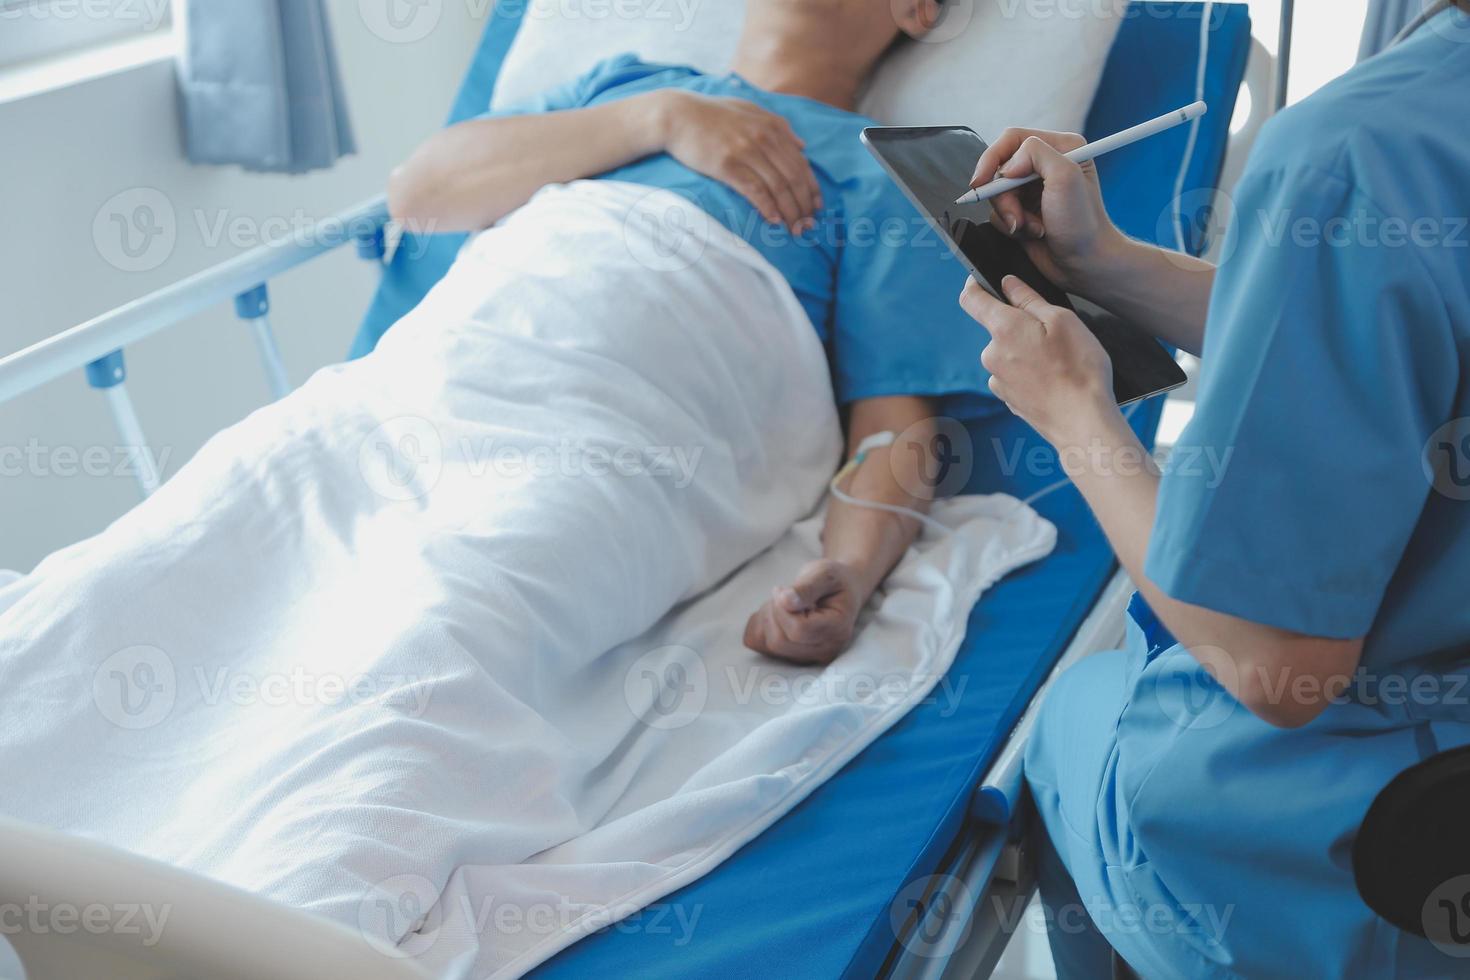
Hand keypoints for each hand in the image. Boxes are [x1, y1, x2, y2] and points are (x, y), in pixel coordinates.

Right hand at [659, 91, 821, 231]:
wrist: (677, 115)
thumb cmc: (712, 114)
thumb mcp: (750, 110)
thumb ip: (779, 126)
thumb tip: (802, 145)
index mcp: (773, 127)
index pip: (801, 164)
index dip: (812, 189)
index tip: (816, 208)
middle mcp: (764, 138)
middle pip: (793, 179)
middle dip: (804, 206)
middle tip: (808, 226)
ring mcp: (746, 152)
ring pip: (778, 187)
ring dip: (790, 212)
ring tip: (794, 229)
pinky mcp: (727, 166)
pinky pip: (755, 190)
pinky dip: (768, 208)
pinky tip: (774, 221)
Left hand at [743, 559, 864, 664]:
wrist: (838, 591)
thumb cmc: (834, 581)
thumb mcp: (825, 574)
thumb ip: (806, 588)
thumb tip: (785, 600)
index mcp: (837, 630)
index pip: (798, 630)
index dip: (783, 608)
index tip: (783, 590)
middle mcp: (825, 651)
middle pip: (780, 641)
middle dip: (773, 612)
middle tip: (783, 594)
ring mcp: (808, 657)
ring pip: (769, 644)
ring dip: (767, 618)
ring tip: (783, 603)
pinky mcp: (793, 657)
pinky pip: (760, 644)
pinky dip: (760, 625)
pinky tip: (776, 614)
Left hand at [960, 274, 1117, 446]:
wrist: (1082, 422)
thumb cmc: (1079, 369)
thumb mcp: (1062, 320)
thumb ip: (1029, 299)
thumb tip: (1007, 283)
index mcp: (1003, 329)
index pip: (971, 299)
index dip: (975, 285)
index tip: (983, 280)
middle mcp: (991, 355)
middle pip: (998, 328)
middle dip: (1020, 326)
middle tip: (1053, 335)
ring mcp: (998, 380)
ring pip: (1009, 354)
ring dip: (1027, 352)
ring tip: (1059, 362)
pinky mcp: (1007, 399)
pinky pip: (1015, 376)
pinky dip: (1030, 374)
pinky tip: (1053, 381)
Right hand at [966, 128, 1124, 294]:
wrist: (1085, 264)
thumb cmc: (1083, 224)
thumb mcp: (1066, 176)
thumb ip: (1036, 154)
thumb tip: (1007, 165)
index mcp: (1060, 148)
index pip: (1012, 139)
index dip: (992, 158)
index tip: (981, 181)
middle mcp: (1045, 166)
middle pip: (1000, 168)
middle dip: (1004, 196)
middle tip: (1017, 217)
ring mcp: (1033, 190)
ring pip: (997, 193)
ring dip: (1010, 214)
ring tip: (1032, 228)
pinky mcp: (1023, 211)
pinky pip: (999, 213)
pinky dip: (1010, 226)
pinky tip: (1032, 233)